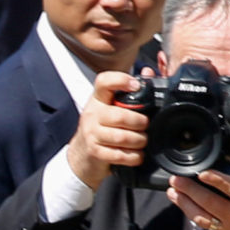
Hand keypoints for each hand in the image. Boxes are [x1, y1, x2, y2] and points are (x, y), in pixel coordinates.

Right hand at [66, 69, 150, 192]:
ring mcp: (91, 134)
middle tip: (145, 125)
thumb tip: (148, 72)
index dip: (121, 81)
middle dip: (140, 123)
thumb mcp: (110, 107)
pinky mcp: (95, 152)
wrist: (81, 155)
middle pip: (121, 116)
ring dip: (139, 141)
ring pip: (122, 137)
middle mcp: (92, 114)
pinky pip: (119, 155)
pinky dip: (133, 156)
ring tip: (142, 140)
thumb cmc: (101, 127)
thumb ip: (129, 90)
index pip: (104, 82)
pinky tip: (137, 155)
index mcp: (98, 99)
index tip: (135, 85)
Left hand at [169, 156, 229, 229]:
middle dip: (189, 190)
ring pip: (201, 216)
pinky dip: (193, 214)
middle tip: (175, 180)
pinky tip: (184, 205)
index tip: (201, 173)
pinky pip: (205, 225)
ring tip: (172, 192)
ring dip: (184, 204)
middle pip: (210, 202)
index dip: (216, 180)